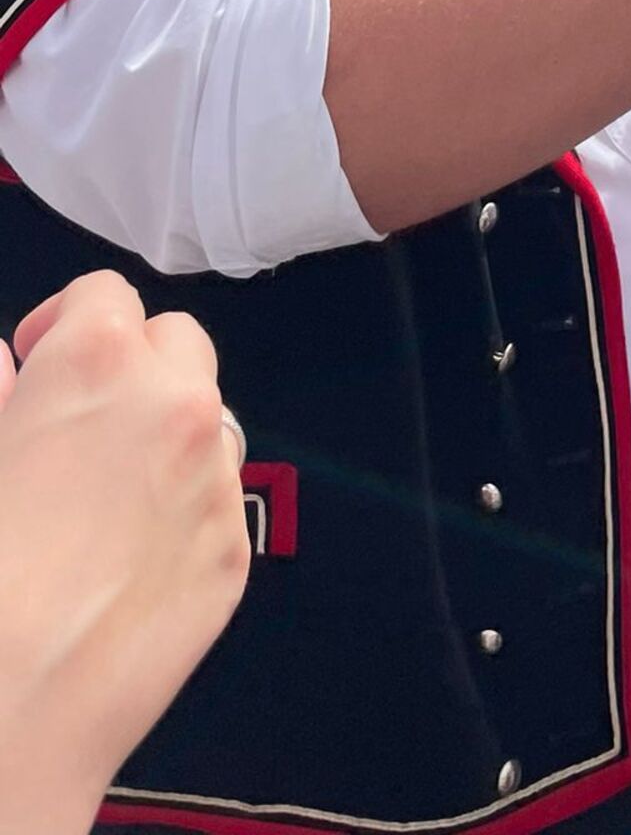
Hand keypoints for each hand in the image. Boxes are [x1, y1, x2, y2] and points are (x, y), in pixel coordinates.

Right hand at [0, 273, 250, 834]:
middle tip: (76, 424)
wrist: (10, 711)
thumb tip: (11, 366)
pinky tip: (123, 559)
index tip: (35, 365)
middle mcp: (175, 404)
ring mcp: (215, 477)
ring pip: (205, 416)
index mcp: (98, 365)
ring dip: (164, 431)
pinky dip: (181, 505)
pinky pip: (216, 497)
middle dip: (129, 366)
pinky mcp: (234, 550)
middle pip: (174, 341)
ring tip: (101, 494)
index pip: (104, 294)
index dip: (63, 325)